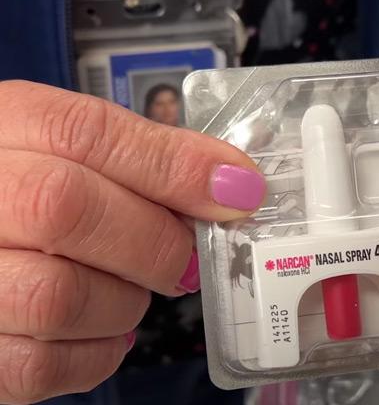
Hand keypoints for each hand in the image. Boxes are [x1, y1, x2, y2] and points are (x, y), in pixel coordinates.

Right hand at [0, 82, 264, 402]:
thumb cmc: (30, 195)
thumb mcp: (72, 151)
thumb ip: (146, 159)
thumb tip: (234, 184)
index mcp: (4, 128)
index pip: (86, 132)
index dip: (177, 166)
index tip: (239, 192)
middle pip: (67, 209)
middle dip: (155, 242)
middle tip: (184, 260)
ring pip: (57, 297)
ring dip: (124, 303)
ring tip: (128, 290)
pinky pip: (39, 366)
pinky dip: (96, 354)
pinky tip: (104, 331)